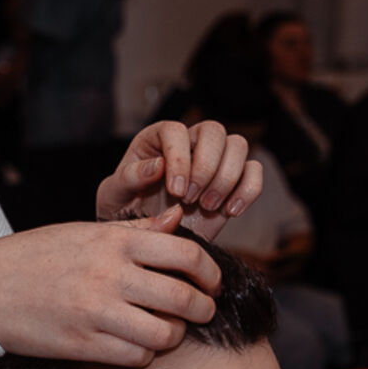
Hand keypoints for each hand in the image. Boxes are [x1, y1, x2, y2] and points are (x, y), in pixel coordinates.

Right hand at [0, 205, 221, 366]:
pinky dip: (144, 353)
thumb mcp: (83, 232)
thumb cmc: (34, 256)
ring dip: (173, 335)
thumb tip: (177, 218)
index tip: (210, 282)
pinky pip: (137, 356)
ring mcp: (98, 313)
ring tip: (166, 328)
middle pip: (185, 299)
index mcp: (114, 242)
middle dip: (203, 309)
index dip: (210, 272)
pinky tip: (135, 342)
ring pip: (165, 334)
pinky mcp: (85, 345)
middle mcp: (111, 276)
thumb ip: (134, 229)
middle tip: (201, 310)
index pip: (187, 255)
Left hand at [96, 120, 263, 240]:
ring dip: (227, 178)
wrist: (144, 237)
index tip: (175, 191)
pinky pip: (254, 171)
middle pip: (214, 130)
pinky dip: (248, 190)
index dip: (179, 158)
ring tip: (207, 206)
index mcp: (157, 139)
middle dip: (206, 167)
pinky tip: (230, 211)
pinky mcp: (233, 182)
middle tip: (191, 199)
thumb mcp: (113, 195)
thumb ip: (128, 178)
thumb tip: (158, 165)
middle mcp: (189, 143)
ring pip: (238, 146)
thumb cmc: (124, 210)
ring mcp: (214, 161)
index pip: (176, 130)